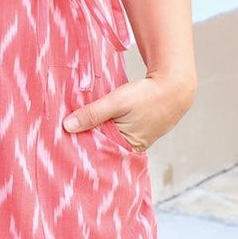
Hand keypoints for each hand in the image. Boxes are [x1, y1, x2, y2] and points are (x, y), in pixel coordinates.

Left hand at [62, 71, 193, 151]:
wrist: (175, 86)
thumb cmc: (147, 95)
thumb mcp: (116, 102)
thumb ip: (92, 114)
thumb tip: (67, 126)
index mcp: (127, 146)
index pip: (97, 151)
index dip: (81, 144)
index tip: (62, 140)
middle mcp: (132, 147)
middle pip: (103, 145)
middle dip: (87, 138)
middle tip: (64, 133)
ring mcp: (136, 139)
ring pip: (109, 137)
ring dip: (96, 130)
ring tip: (77, 125)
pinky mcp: (138, 130)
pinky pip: (117, 130)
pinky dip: (107, 125)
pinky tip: (96, 119)